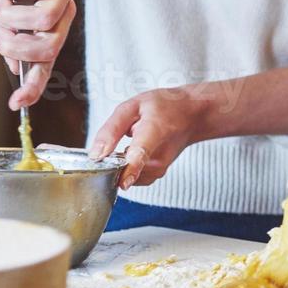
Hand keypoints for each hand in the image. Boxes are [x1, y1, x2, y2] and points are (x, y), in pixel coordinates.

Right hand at [0, 0, 75, 107]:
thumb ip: (6, 43)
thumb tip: (15, 68)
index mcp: (51, 28)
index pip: (48, 62)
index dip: (34, 85)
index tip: (16, 103)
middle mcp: (63, 10)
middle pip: (51, 46)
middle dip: (18, 44)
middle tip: (0, 31)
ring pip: (45, 19)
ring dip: (12, 14)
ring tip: (3, 0)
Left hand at [89, 86, 214, 189]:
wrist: (192, 115)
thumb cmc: (164, 106)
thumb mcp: (133, 106)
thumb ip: (111, 129)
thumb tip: (95, 155)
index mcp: (153, 130)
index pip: (142, 153)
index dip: (130, 168)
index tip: (122, 182)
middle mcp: (159, 155)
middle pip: (126, 170)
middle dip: (110, 161)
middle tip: (116, 141)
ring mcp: (160, 168)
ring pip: (125, 176)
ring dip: (118, 164)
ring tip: (129, 142)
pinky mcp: (157, 175)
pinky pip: (132, 177)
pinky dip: (126, 168)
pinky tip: (132, 152)